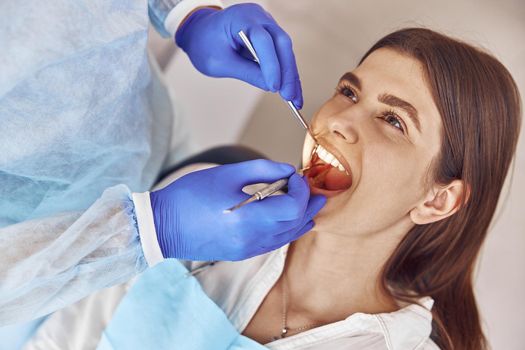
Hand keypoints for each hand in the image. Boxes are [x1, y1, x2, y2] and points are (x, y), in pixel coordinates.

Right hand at [150, 160, 324, 260]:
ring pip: (288, 235)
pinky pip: (275, 242)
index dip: (301, 190)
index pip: (292, 207)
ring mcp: (248, 250)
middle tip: (314, 188)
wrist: (161, 227)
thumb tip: (287, 170)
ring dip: (301, 217)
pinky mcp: (242, 253)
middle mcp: (252, 240)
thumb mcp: (226, 175)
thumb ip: (262, 170)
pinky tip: (290, 218)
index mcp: (247, 220)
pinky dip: (287, 228)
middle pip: (296, 223)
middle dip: (308, 203)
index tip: (296, 175)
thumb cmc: (189, 197)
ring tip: (309, 202)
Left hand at [175, 3, 302, 107]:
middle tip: (290, 97)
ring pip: (285, 50)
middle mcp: (258, 16)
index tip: (274, 88)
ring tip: (295, 100)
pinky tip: (292, 90)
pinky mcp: (270, 35)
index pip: (262, 40)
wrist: (201, 32)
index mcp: (241, 17)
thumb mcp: (220, 63)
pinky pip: (282, 54)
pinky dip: (286, 73)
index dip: (271, 65)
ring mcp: (266, 24)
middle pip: (281, 43)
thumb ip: (247, 73)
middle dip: (287, 72)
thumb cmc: (205, 45)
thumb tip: (271, 86)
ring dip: (291, 75)